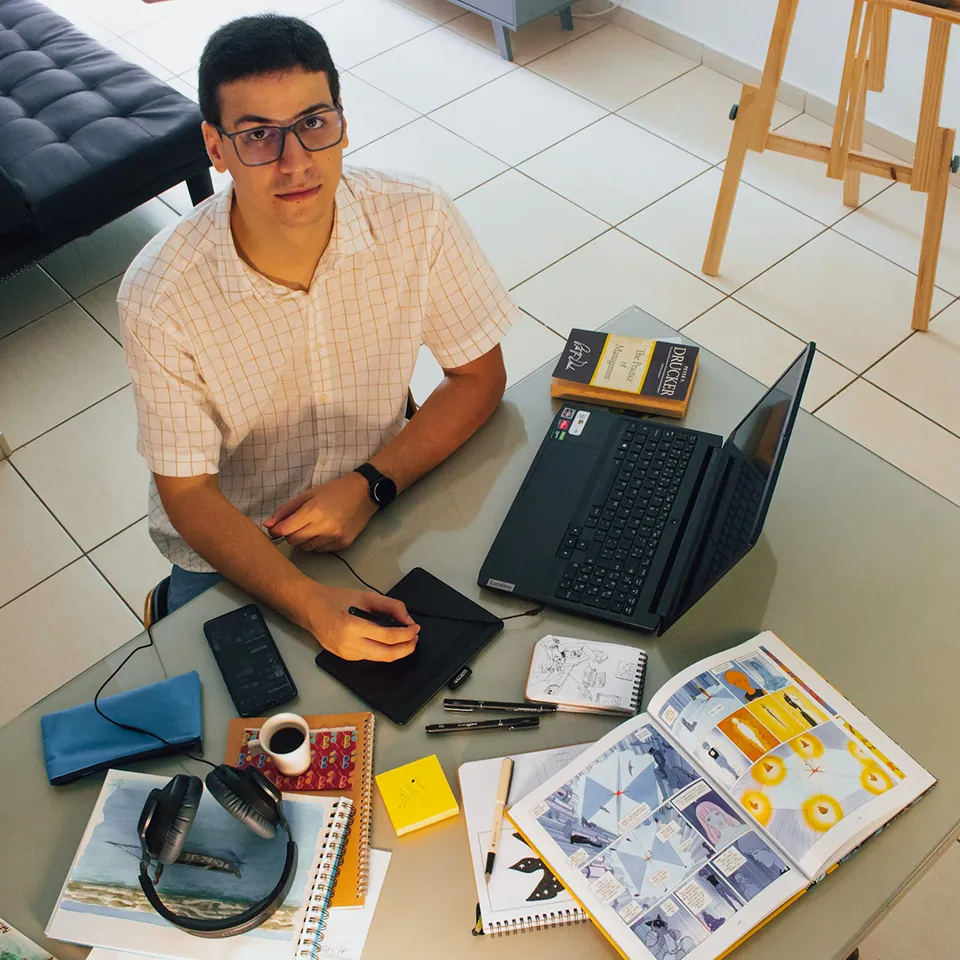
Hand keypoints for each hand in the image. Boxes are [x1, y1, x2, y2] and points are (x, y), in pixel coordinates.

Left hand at [264, 473, 375, 550]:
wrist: (364, 494)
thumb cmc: (334, 491)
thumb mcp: (308, 495)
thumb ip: (286, 510)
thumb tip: (267, 526)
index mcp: (313, 511)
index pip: (285, 530)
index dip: (276, 531)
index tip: (275, 529)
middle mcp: (324, 527)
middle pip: (294, 542)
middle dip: (290, 535)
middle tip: (296, 526)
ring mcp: (334, 537)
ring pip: (307, 548)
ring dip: (304, 540)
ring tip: (312, 527)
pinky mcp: (343, 544)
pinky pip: (320, 550)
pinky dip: (317, 543)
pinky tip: (324, 531)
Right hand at [299, 583, 418, 660]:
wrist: (310, 609)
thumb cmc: (335, 600)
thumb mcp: (366, 596)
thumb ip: (390, 606)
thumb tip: (407, 619)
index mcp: (354, 627)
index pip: (388, 637)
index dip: (407, 634)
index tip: (415, 628)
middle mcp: (350, 645)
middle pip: (387, 655)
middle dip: (406, 649)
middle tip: (415, 638)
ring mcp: (347, 654)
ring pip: (380, 659)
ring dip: (397, 651)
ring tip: (405, 639)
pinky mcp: (346, 658)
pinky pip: (370, 657)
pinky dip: (383, 651)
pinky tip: (388, 642)